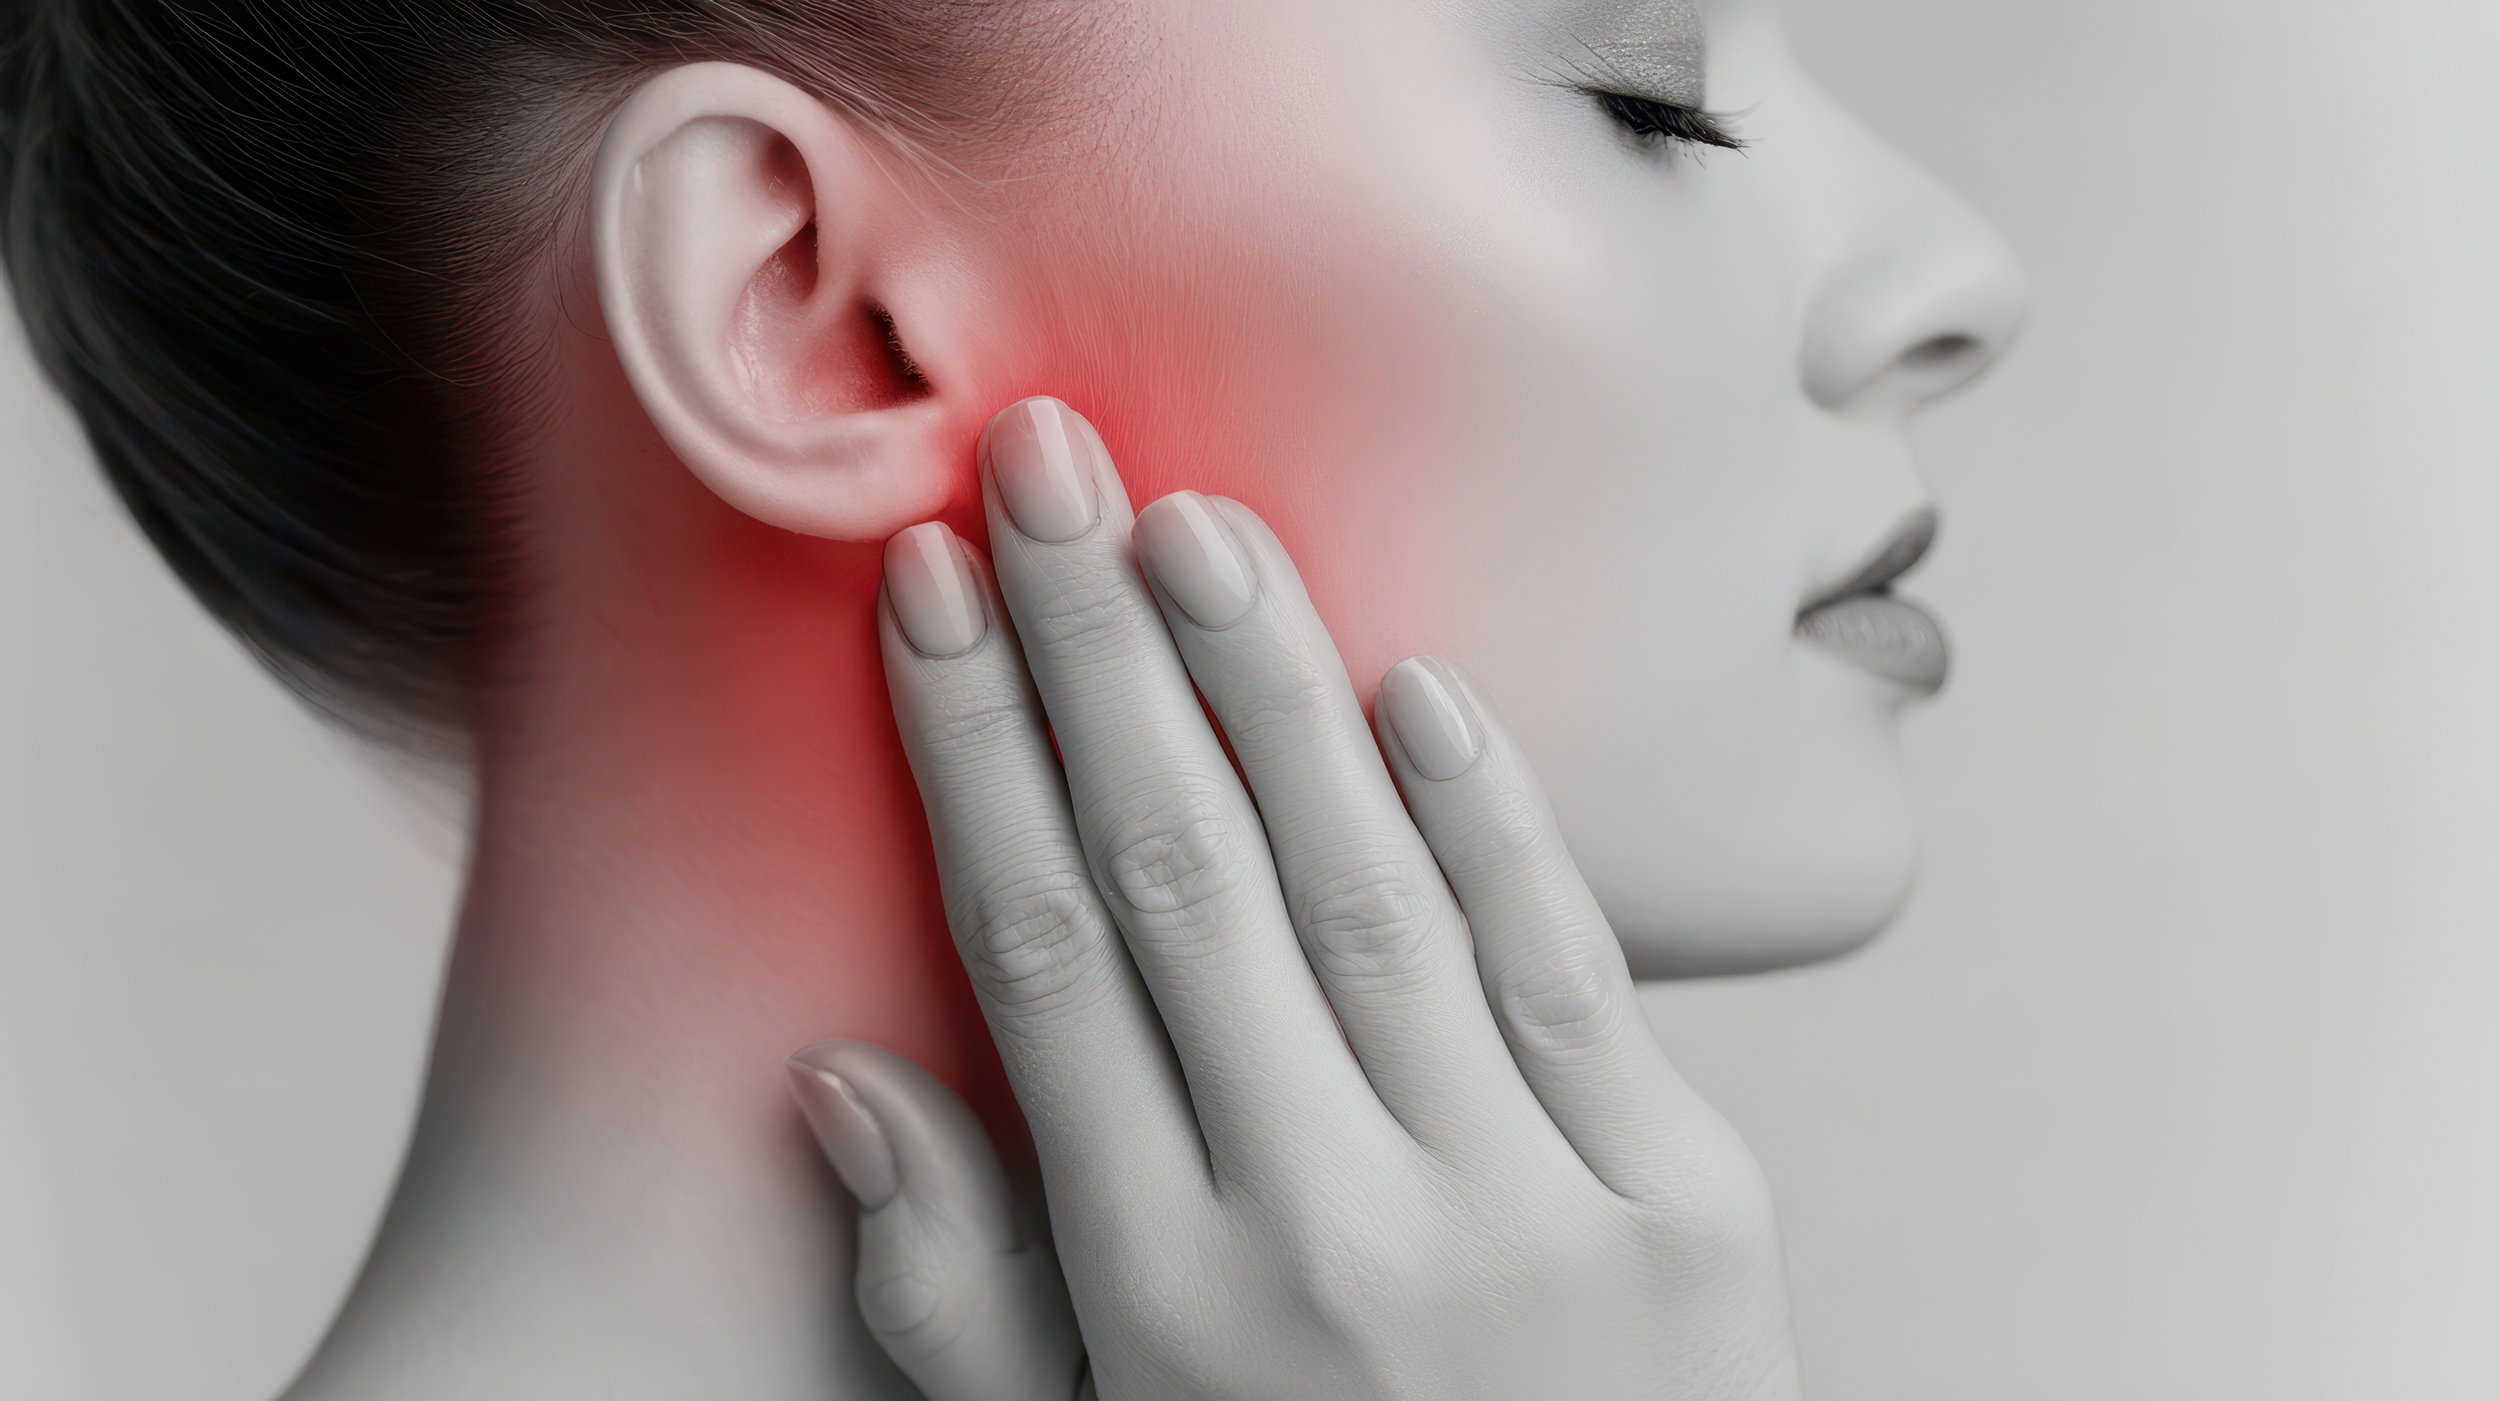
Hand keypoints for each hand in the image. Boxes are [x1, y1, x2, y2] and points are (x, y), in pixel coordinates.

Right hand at [789, 396, 1801, 1399]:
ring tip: (1195, 525)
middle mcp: (1338, 1238)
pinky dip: (1486, 817)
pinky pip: (1563, 968)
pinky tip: (1411, 684)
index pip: (1043, 959)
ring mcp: (1531, 1216)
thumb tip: (845, 1085)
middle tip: (1042, 466)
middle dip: (1100, 653)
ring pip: (1369, 891)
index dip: (979, 754)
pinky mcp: (1687, 1209)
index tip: (932, 592)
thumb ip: (965, 1301)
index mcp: (1168, 1303)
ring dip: (1273, 687)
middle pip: (1186, 881)